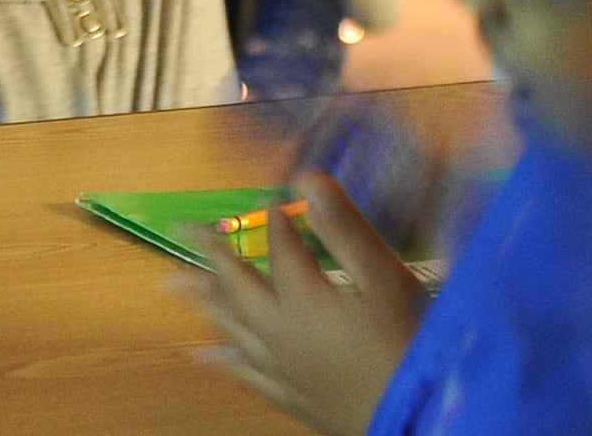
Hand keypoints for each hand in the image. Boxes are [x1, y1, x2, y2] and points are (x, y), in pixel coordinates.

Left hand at [180, 170, 425, 435]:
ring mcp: (281, 368)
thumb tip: (307, 179)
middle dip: (211, 255)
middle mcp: (279, 332)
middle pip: (236, 287)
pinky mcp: (290, 398)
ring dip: (202, 302)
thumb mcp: (386, 281)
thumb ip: (345, 231)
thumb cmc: (409, 345)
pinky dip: (222, 361)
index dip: (277, 222)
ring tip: (173, 284)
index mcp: (301, 298)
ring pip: (230, 328)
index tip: (271, 201)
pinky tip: (204, 356)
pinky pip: (244, 374)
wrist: (418, 420)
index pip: (280, 250)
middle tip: (182, 230)